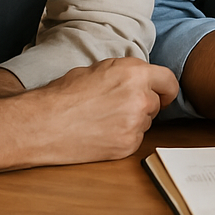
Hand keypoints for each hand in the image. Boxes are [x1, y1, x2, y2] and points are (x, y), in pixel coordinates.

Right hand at [19, 57, 179, 165]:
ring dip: (133, 120)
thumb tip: (138, 78)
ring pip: (145, 122)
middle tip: (117, 106)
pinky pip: (135, 139)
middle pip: (157, 103)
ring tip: (104, 119)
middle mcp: (141, 98)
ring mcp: (136, 124)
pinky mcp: (128, 145)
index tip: (162, 94)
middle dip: (144, 104)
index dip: (165, 88)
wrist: (44, 124)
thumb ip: (125, 72)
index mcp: (135, 73)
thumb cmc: (64, 94)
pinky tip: (102, 132)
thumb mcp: (98, 69)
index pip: (169, 81)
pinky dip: (123, 136)